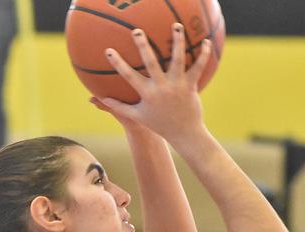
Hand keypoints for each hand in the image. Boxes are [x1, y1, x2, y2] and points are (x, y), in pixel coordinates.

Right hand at [99, 24, 211, 143]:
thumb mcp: (136, 116)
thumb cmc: (158, 123)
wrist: (183, 133)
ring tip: (176, 26)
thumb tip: (98, 98)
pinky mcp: (191, 85)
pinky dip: (203, 54)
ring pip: (177, 60)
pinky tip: (205, 41)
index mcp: (147, 94)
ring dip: (177, 42)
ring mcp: (177, 85)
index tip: (109, 51)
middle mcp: (162, 88)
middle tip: (137, 31)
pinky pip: (198, 67)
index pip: (129, 76)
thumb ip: (118, 106)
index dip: (118, 63)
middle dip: (143, 46)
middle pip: (151, 63)